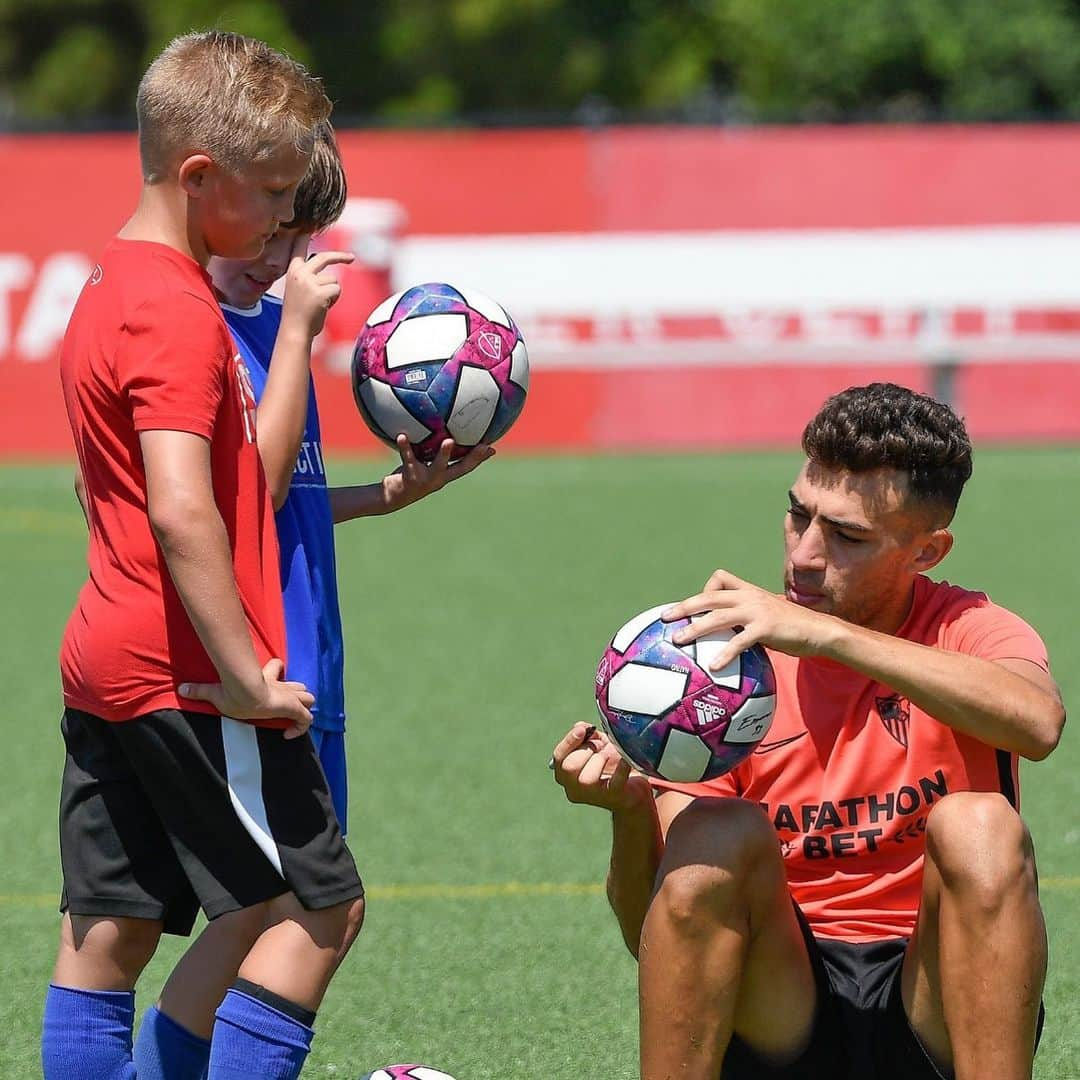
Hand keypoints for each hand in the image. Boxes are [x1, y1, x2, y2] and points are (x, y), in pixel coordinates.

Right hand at [179, 658, 314, 738]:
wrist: (246, 691)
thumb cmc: (233, 692)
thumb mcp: (215, 692)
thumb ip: (200, 691)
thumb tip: (181, 689)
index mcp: (265, 679)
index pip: (275, 668)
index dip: (276, 670)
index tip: (274, 676)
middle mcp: (280, 687)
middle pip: (298, 685)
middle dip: (296, 692)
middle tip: (288, 702)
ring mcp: (289, 698)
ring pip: (308, 698)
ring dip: (302, 708)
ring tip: (292, 717)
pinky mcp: (293, 709)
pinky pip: (306, 720)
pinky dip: (301, 728)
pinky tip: (290, 735)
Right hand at [279, 232, 353, 338]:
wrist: (294, 330)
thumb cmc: (298, 314)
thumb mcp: (299, 291)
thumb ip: (310, 279)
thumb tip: (330, 276)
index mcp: (292, 271)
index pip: (298, 248)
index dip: (304, 237)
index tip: (308, 226)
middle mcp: (300, 273)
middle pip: (324, 257)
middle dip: (340, 256)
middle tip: (352, 257)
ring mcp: (310, 281)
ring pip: (334, 279)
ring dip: (332, 292)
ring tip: (321, 304)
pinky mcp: (320, 291)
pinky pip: (337, 289)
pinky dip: (335, 299)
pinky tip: (324, 307)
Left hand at [382, 435, 493, 511]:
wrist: (390, 498)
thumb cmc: (408, 477)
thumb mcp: (422, 465)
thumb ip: (430, 453)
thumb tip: (436, 433)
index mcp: (444, 476)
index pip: (466, 466)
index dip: (480, 458)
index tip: (492, 448)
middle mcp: (438, 479)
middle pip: (460, 468)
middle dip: (474, 457)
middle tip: (485, 445)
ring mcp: (425, 479)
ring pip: (438, 465)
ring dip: (445, 454)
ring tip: (449, 441)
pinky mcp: (410, 477)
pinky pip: (408, 458)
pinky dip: (405, 447)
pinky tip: (402, 435)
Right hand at [551, 722, 650, 812]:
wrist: (636, 784)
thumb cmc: (612, 761)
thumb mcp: (597, 744)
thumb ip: (586, 735)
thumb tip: (580, 727)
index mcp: (565, 773)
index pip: (558, 757)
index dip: (569, 741)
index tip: (582, 730)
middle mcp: (573, 787)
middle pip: (569, 767)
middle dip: (586, 750)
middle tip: (600, 746)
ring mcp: (592, 796)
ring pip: (586, 779)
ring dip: (600, 760)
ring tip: (612, 754)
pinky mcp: (612, 797)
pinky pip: (614, 783)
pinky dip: (620, 768)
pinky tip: (626, 759)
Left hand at [662, 568, 836, 667]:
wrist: (819, 630)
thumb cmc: (791, 628)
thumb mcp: (766, 616)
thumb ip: (746, 620)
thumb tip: (727, 636)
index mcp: (749, 591)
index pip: (720, 578)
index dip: (704, 590)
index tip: (695, 608)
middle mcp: (749, 596)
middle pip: (709, 597)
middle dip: (684, 606)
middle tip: (664, 617)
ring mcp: (756, 611)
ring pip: (717, 616)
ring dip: (694, 628)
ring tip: (677, 640)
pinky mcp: (765, 628)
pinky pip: (739, 641)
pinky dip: (725, 653)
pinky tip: (714, 667)